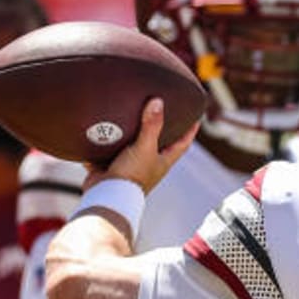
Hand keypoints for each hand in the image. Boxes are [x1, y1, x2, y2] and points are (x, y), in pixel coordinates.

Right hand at [83, 97, 198, 193]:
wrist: (106, 195)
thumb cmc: (132, 176)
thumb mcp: (144, 147)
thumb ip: (152, 126)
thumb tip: (158, 102)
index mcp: (163, 160)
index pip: (183, 143)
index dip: (190, 131)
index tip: (196, 118)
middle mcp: (149, 163)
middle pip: (158, 143)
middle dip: (159, 129)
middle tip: (159, 111)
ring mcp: (131, 166)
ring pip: (133, 146)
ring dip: (131, 134)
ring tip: (128, 114)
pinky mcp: (112, 167)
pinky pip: (110, 152)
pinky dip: (106, 143)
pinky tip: (102, 130)